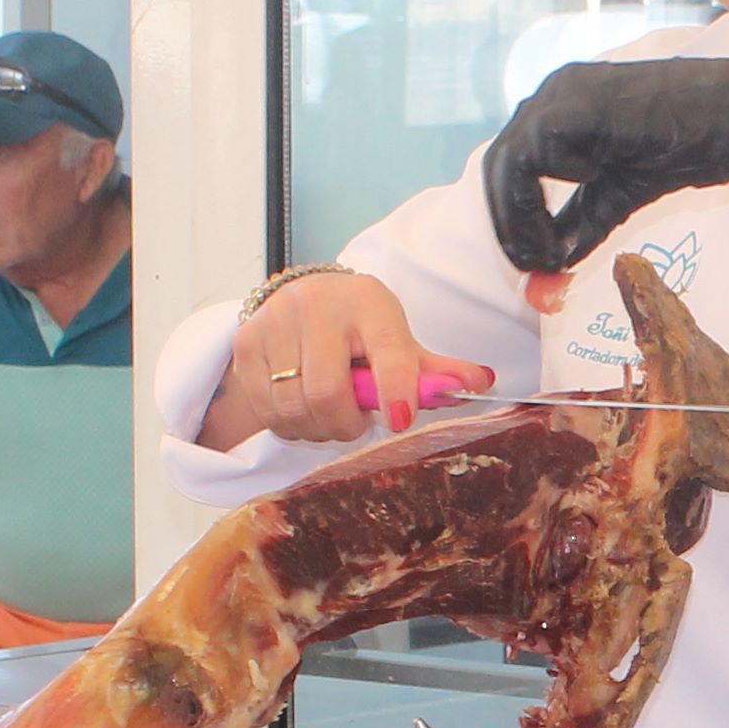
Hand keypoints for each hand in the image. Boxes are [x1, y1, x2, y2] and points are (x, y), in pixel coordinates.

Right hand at [223, 270, 486, 443]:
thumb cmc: (361, 328)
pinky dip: (289, 423)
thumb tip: (482, 382)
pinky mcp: (246, 342)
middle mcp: (317, 304)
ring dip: (317, 428)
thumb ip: (435, 369)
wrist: (303, 300)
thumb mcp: (399, 340)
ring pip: (294, 407)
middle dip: (345, 424)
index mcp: (368, 301)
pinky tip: (302, 407)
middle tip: (356, 423)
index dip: (395, 390)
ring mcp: (276, 321)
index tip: (402, 420)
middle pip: (326, 393)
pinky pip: (267, 409)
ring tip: (330, 414)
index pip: (387, 351)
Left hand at [478, 56, 728, 276]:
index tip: (533, 265)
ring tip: (550, 255)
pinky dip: (543, 196)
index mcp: (558, 111)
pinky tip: (578, 205)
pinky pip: (532, 157)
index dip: (512, 221)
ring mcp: (560, 95)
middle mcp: (551, 95)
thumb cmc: (683, 150)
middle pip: (499, 167)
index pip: (510, 168)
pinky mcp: (574, 105)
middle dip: (510, 226)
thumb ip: (578, 226)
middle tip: (534, 269)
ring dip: (521, 220)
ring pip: (507, 164)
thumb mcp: (615, 197)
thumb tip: (546, 269)